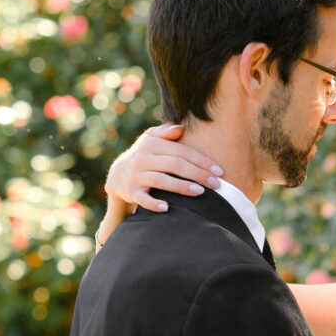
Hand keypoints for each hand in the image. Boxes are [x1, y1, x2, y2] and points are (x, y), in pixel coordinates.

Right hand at [105, 123, 223, 212]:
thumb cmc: (144, 155)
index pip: (181, 151)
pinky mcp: (131, 192)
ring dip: (182, 187)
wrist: (117, 175)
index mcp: (151, 144)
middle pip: (175, 165)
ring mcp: (136, 176)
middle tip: (216, 184)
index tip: (219, 170)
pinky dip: (153, 203)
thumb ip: (165, 132)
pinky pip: (142, 199)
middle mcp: (142, 159)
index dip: (201, 160)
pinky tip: (167, 208)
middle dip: (198, 174)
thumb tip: (180, 128)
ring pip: (161, 180)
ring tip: (201, 192)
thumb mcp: (150, 140)